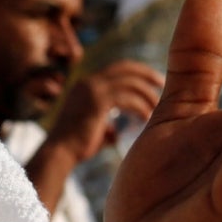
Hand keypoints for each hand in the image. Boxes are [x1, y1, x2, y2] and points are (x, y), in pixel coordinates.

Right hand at [46, 60, 164, 165]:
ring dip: (146, 94)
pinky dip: (140, 106)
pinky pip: (127, 97)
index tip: (152, 83)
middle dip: (146, 74)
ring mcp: (92, 90)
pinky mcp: (98, 101)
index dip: (137, 72)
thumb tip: (115, 133)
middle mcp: (88, 82)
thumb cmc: (74, 147)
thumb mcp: (91, 130)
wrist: (59, 153)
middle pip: (125, 68)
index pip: (116, 69)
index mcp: (85, 85)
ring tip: (156, 108)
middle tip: (162, 84)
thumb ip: (104, 126)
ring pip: (129, 82)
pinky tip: (146, 118)